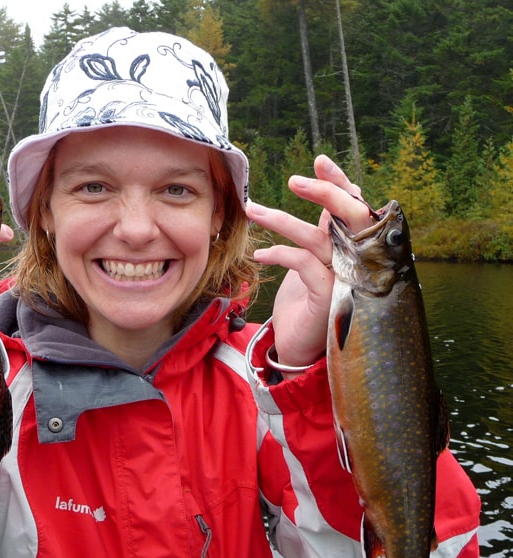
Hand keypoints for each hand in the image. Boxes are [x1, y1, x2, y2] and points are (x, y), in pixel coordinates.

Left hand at [246, 155, 371, 368]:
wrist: (298, 349)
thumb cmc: (303, 302)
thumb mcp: (309, 261)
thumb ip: (316, 232)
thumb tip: (312, 194)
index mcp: (351, 247)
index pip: (353, 207)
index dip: (339, 183)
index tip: (319, 161)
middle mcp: (355, 260)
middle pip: (349, 216)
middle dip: (325, 191)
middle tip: (295, 179)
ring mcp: (345, 279)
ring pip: (317, 237)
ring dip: (280, 220)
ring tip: (251, 209)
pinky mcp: (327, 296)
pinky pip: (303, 263)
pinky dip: (278, 254)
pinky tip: (259, 255)